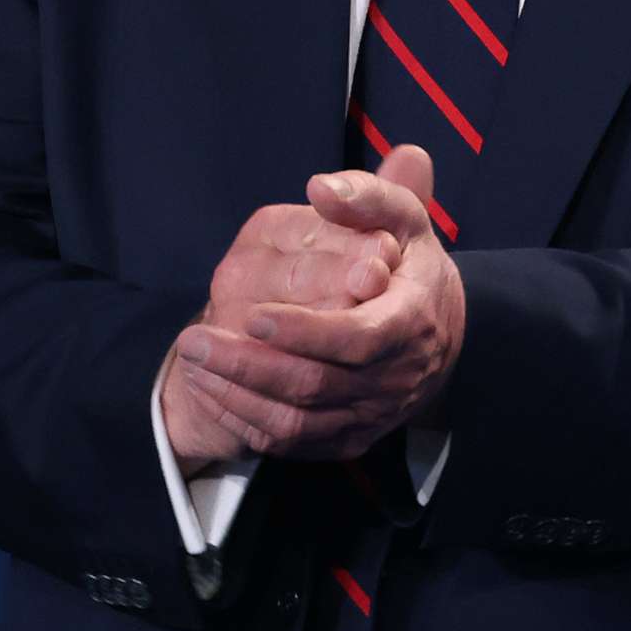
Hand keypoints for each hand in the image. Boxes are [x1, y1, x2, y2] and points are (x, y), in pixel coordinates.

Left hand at [169, 144, 465, 461]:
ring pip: (299, 422)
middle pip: (315, 385)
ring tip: (193, 365)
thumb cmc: (409, 263)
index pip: (359, 339)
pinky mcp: (352, 436)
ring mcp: (373, 412)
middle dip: (248, 365)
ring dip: (239, 398)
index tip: (254, 315)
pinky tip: (213, 393)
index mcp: (411, 320)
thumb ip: (366, 197)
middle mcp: (395, 376)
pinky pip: (295, 443)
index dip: (306, 332)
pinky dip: (249, 423)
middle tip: (193, 340)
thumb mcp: (403, 218)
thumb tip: (321, 187)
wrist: (438, 329)